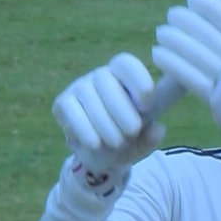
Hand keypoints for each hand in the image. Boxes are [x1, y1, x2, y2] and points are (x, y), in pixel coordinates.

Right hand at [52, 52, 165, 178]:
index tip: (147, 105)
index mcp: (125, 76)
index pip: (126, 64)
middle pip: (105, 78)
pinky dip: (85, 130)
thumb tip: (158, 129)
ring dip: (105, 122)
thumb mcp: (144, 140)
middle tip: (133, 130)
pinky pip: (72, 111)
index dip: (137, 80)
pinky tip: (96, 144)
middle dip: (122, 107)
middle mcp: (100, 75)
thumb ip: (153, 135)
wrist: (101, 156)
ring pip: (88, 95)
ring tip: (118, 142)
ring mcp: (79, 86)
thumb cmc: (127, 138)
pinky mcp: (62, 103)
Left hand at [152, 0, 220, 139]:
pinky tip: (159, 54)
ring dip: (175, 40)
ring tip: (161, 33)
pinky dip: (173, 63)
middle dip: (187, 21)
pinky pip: (191, 78)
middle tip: (171, 15)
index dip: (209, 5)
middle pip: (212, 35)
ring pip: (199, 55)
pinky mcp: (218, 102)